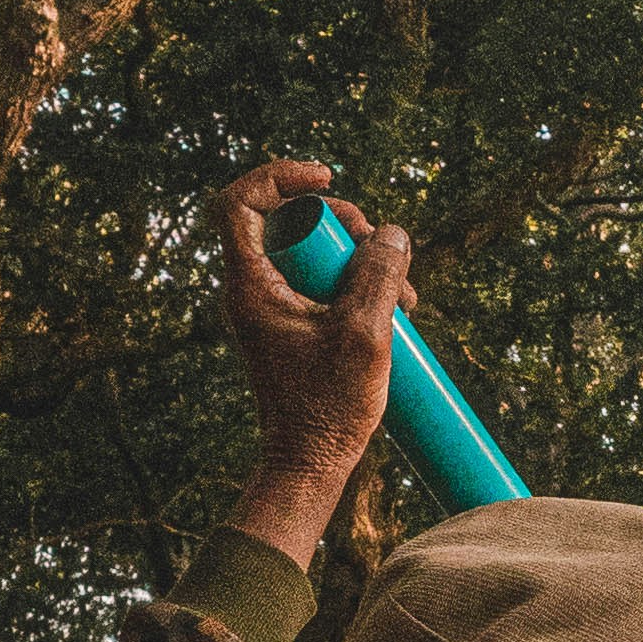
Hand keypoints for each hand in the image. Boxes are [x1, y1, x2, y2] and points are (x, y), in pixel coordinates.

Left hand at [217, 156, 408, 566]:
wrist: (309, 465)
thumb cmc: (327, 409)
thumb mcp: (365, 334)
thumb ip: (379, 274)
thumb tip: (392, 233)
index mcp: (249, 286)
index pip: (238, 204)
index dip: (278, 176)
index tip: (326, 179)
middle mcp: (251, 290)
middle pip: (289, 220)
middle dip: (344, 223)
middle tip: (383, 249)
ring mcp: (270, 307)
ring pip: (312, 252)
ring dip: (361, 259)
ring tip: (405, 295)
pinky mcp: (291, 324)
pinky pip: (321, 281)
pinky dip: (357, 284)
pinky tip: (396, 310)